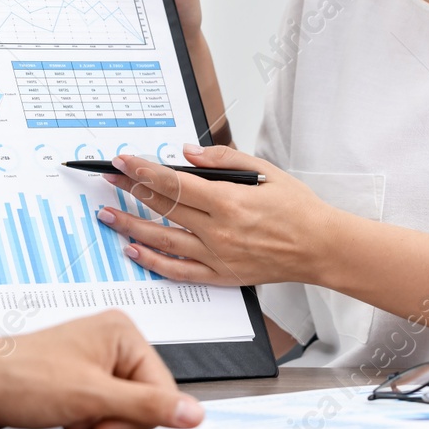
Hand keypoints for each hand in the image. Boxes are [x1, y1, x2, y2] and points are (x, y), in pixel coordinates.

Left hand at [0, 310, 203, 428]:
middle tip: (85, 418)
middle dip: (115, 418)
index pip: (163, 385)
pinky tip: (66, 415)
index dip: (138, 415)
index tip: (106, 424)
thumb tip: (194, 413)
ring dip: (99, 421)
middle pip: (144, 396)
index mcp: (123, 331)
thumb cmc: (22, 378)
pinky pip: (104, 406)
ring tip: (71, 414)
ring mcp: (96, 357)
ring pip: (124, 406)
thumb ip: (147, 406)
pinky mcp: (82, 374)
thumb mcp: (93, 397)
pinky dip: (87, 419)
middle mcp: (112, 339)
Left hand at [98, 144, 339, 286]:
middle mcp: (219, 231)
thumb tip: (187, 153)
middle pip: (164, 208)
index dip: (144, 171)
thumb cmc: (298, 208)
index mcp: (230, 201)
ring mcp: (218, 256)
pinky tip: (134, 251)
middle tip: (109, 180)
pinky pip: (179, 271)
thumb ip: (225, 159)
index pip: (175, 182)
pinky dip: (153, 262)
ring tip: (108, 215)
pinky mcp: (221, 275)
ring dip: (131, 226)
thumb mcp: (267, 170)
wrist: (320, 247)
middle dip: (131, 191)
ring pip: (163, 240)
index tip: (123, 162)